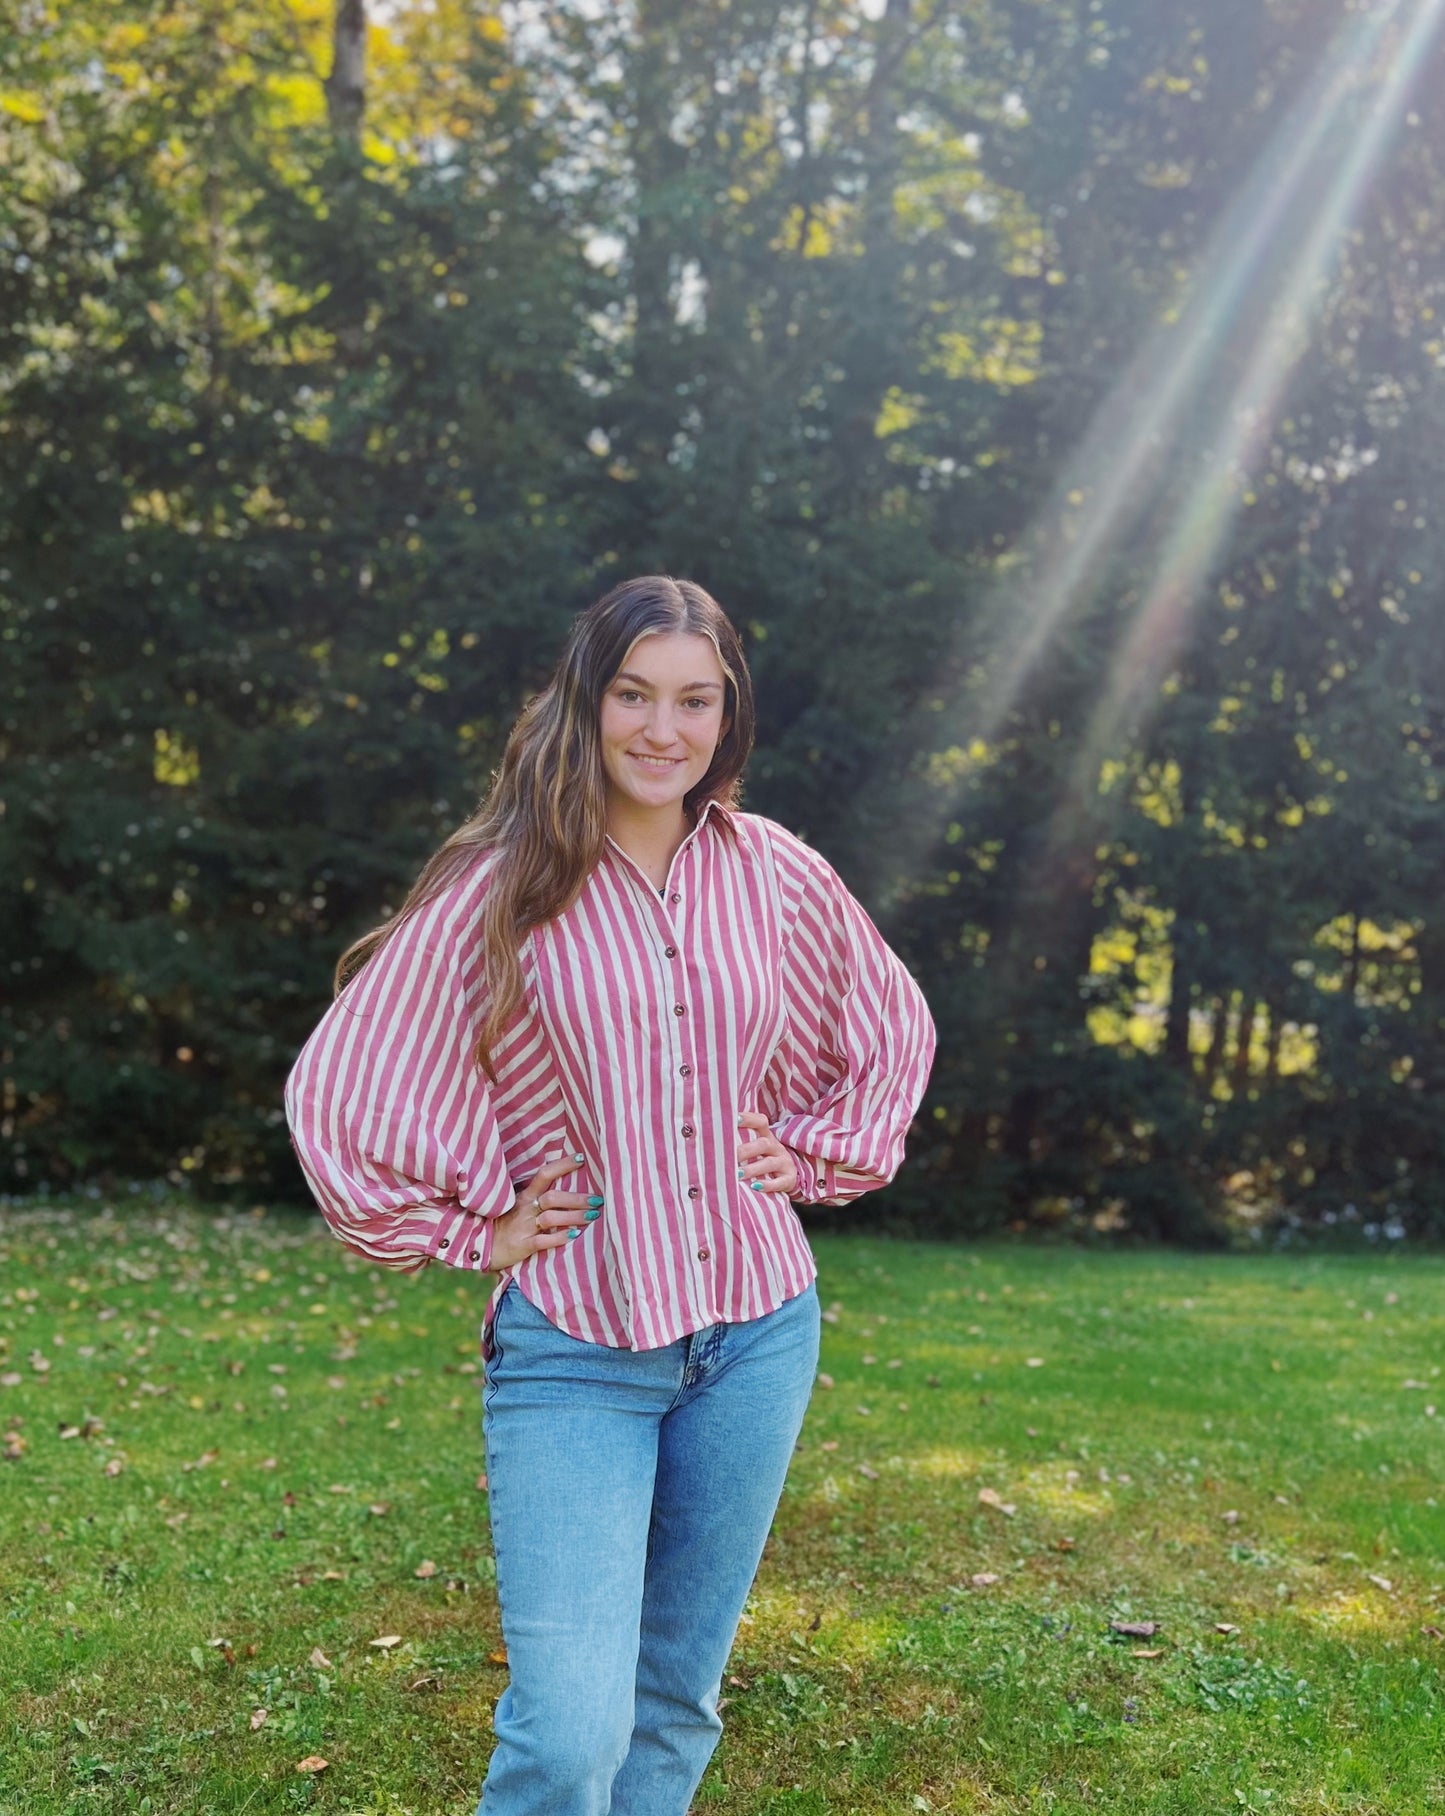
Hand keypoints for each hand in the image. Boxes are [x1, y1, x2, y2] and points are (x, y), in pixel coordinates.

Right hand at [489, 1153, 602, 1271]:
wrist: (480, 1247)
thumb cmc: (503, 1224)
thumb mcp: (516, 1205)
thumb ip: (535, 1196)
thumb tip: (563, 1186)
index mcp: (524, 1195)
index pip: (544, 1174)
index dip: (562, 1165)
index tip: (581, 1158)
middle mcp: (525, 1208)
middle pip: (553, 1197)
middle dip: (577, 1198)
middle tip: (598, 1200)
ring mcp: (523, 1227)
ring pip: (551, 1218)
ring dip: (574, 1216)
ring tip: (593, 1216)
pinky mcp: (522, 1245)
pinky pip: (542, 1240)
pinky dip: (559, 1237)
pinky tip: (574, 1235)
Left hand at [736, 1111, 798, 1196]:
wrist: (789, 1176)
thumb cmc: (764, 1159)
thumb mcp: (757, 1148)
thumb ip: (741, 1142)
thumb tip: (711, 1142)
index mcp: (767, 1136)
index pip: (760, 1122)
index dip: (748, 1119)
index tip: (733, 1119)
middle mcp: (776, 1147)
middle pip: (763, 1144)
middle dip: (745, 1150)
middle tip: (729, 1157)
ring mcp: (784, 1163)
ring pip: (769, 1163)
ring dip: (752, 1169)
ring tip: (737, 1175)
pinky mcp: (789, 1179)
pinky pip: (779, 1182)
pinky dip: (767, 1185)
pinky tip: (755, 1187)